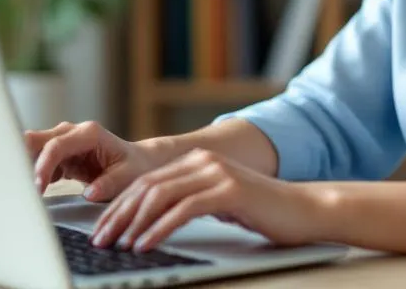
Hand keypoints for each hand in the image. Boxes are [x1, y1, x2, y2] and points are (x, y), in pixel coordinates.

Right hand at [26, 121, 169, 201]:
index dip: (43, 166)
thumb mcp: (129, 176)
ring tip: (30, 193)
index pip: (56, 146)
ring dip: (27, 169)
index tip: (38, 188)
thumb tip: (90, 193)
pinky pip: (38, 161)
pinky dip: (34, 175)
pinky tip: (43, 191)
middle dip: (23, 161)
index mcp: (89, 134)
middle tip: (21, 188)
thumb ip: (110, 183)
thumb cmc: (135, 167)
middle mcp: (73, 133)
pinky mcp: (60, 155)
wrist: (139, 162)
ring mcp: (64, 142)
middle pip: (35, 139)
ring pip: (32, 149)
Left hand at [90, 148, 328, 252]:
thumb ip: (190, 203)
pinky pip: (183, 210)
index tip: (102, 229)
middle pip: (146, 187)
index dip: (119, 206)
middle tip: (100, 240)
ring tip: (118, 245)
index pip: (146, 182)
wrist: (305, 209)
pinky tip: (145, 244)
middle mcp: (203, 161)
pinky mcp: (228, 190)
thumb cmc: (263, 212)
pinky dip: (159, 228)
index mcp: (197, 161)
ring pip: (160, 196)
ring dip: (133, 223)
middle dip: (118, 215)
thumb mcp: (218, 203)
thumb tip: (151, 223)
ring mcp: (216, 173)